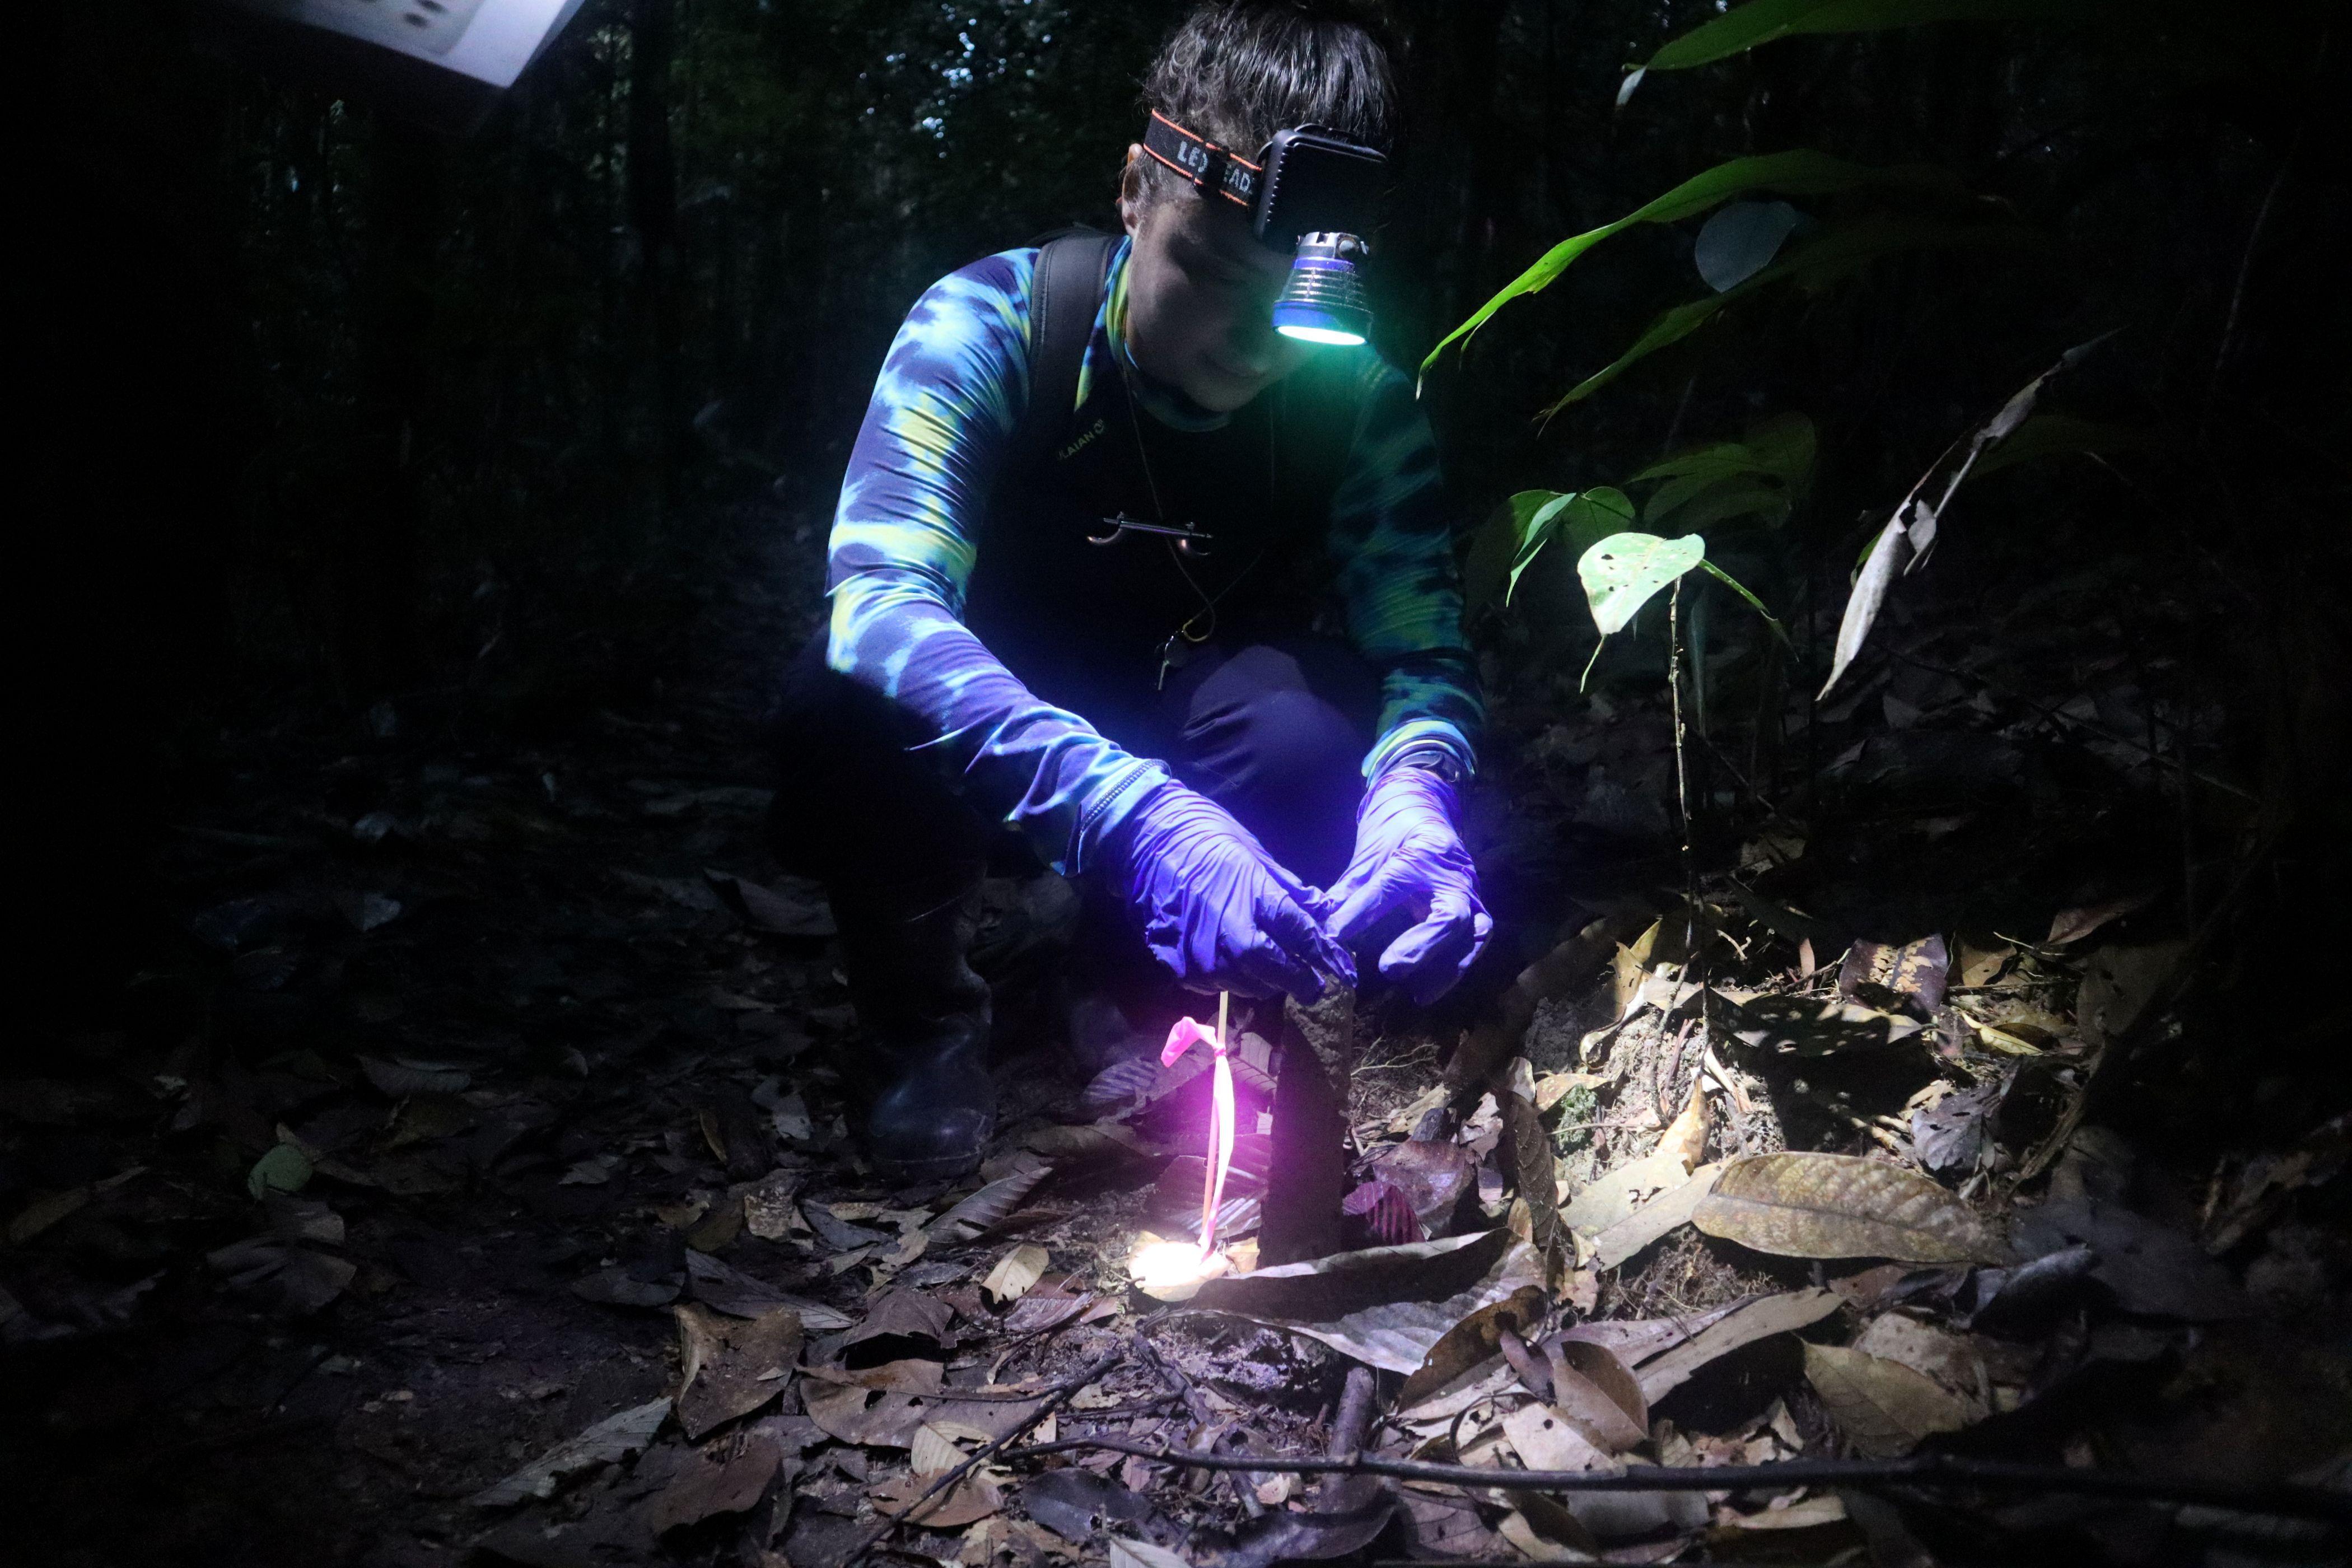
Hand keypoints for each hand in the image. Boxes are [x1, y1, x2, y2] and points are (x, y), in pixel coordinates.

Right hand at [1095, 779, 1356, 998]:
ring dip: (1266, 980)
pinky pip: (1218, 985)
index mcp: (1258, 900)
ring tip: (1269, 968)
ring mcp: (1205, 957)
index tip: (1345, 973)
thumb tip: (1323, 913)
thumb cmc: (1205, 837)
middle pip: (1280, 973)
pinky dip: (1232, 978)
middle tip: (1312, 983)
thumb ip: (1291, 891)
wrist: (1145, 840)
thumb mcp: (1256, 855)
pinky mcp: (1180, 968)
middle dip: (1300, 979)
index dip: (1328, 958)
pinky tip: (1231, 961)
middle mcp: (1234, 936)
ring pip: (1250, 986)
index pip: (1304, 938)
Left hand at [1326, 762, 1490, 1003]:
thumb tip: (1322, 926)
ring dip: (1448, 967)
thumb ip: (1348, 892)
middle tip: (1388, 969)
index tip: (1333, 936)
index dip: (1360, 914)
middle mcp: (1450, 875)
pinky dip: (1458, 966)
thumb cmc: (1393, 833)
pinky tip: (1431, 988)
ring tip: (1420, 994)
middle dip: (1421, 947)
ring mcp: (1470, 892)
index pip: (1390, 888)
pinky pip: (1476, 939)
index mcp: (1418, 855)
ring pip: (1473, 933)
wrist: (1426, 810)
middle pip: (1448, 916)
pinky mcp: (1477, 907)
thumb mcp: (1367, 856)